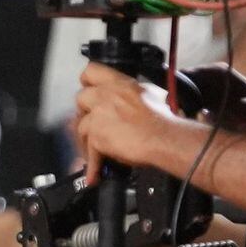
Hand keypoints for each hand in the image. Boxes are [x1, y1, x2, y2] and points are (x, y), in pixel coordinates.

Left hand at [75, 62, 181, 182]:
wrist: (166, 139)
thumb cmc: (164, 120)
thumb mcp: (151, 93)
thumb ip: (132, 91)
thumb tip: (131, 95)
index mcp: (119, 83)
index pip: (91, 71)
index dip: (87, 81)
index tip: (88, 89)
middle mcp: (105, 96)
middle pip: (80, 98)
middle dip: (85, 111)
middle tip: (93, 121)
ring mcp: (99, 115)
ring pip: (80, 125)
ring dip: (86, 138)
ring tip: (94, 148)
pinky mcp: (97, 135)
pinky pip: (89, 151)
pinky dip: (92, 165)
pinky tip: (94, 175)